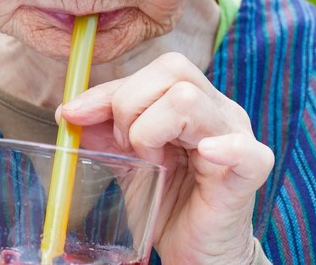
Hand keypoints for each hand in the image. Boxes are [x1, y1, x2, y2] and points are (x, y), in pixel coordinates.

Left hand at [58, 52, 272, 264]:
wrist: (196, 253)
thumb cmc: (169, 204)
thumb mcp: (128, 162)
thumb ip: (104, 134)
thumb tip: (68, 112)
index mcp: (195, 101)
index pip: (155, 70)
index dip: (110, 89)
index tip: (73, 115)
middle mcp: (220, 110)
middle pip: (173, 70)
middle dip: (130, 105)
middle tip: (127, 147)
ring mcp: (238, 138)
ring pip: (188, 100)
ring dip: (152, 130)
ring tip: (153, 162)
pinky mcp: (248, 175)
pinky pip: (245, 150)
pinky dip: (223, 148)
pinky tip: (205, 156)